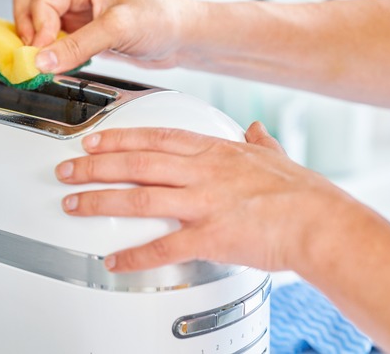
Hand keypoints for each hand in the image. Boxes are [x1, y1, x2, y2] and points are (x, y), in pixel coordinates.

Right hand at [12, 0, 202, 72]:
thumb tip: (42, 61)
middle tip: (35, 56)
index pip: (40, 0)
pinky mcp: (82, 28)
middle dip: (27, 30)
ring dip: (37, 42)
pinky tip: (60, 63)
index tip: (41, 55)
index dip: (36, 30)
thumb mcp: (117, 30)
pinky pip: (53, 38)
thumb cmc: (161, 19)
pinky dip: (50, 51)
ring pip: (36, 21)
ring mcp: (77, 9)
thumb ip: (77, 46)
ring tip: (47, 60)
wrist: (182, 36)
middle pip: (28, 3)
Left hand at [54, 122, 361, 272]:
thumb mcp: (277, 156)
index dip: (119, 137)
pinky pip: (164, 247)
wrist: (323, 224)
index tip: (93, 138)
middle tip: (66, 168)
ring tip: (73, 204)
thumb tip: (255, 129)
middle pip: (137, 164)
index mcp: (215, 152)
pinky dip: (135, 255)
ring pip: (140, 199)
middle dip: (95, 165)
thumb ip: (260, 142)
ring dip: (101, 201)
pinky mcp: (211, 237)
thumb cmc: (303, 194)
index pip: (156, 137)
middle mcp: (203, 173)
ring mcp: (204, 203)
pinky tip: (114, 261)